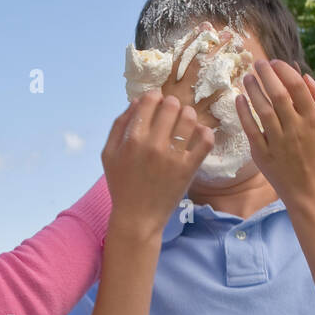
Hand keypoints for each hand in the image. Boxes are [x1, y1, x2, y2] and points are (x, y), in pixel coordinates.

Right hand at [101, 91, 214, 239]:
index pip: (150, 101)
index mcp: (133, 139)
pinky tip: (198, 134)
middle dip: (172, 105)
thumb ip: (119, 125)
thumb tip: (137, 101)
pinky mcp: (189, 168)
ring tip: (184, 122)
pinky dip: (204, 132)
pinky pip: (206, 139)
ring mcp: (173, 157)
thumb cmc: (121, 185)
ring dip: (188, 115)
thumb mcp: (109, 154)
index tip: (157, 102)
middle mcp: (153, 144)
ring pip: (189, 118)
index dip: (155, 97)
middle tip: (171, 113)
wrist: (137, 217)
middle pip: (172, 106)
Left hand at [235, 60, 314, 205]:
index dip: (284, 71)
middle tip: (257, 63)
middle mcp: (296, 130)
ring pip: (263, 110)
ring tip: (247, 77)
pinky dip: (243, 113)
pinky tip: (239, 99)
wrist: (309, 189)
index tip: (275, 62)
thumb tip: (306, 76)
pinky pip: (251, 130)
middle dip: (266, 75)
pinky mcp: (263, 155)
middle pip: (278, 95)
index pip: (297, 87)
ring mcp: (278, 142)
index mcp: (314, 120)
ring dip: (253, 90)